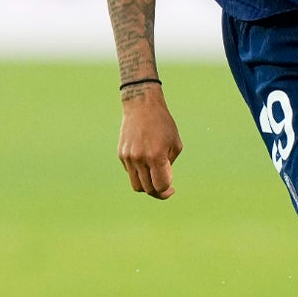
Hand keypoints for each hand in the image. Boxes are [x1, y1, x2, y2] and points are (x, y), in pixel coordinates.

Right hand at [118, 85, 182, 199]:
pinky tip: (146, 163)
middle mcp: (140, 159)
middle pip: (147, 189)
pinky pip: (130, 172)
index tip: (172, 189)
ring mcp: (128, 157)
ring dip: (146, 186)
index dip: (167, 191)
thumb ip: (169, 165)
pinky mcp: (121, 154)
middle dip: (158, 191)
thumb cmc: (163, 123)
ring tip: (154, 179)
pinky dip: (139, 173)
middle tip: (165, 187)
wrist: (141, 105)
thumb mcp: (175, 144)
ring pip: (136, 185)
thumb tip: (162, 180)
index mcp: (156, 156)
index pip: (160, 186)